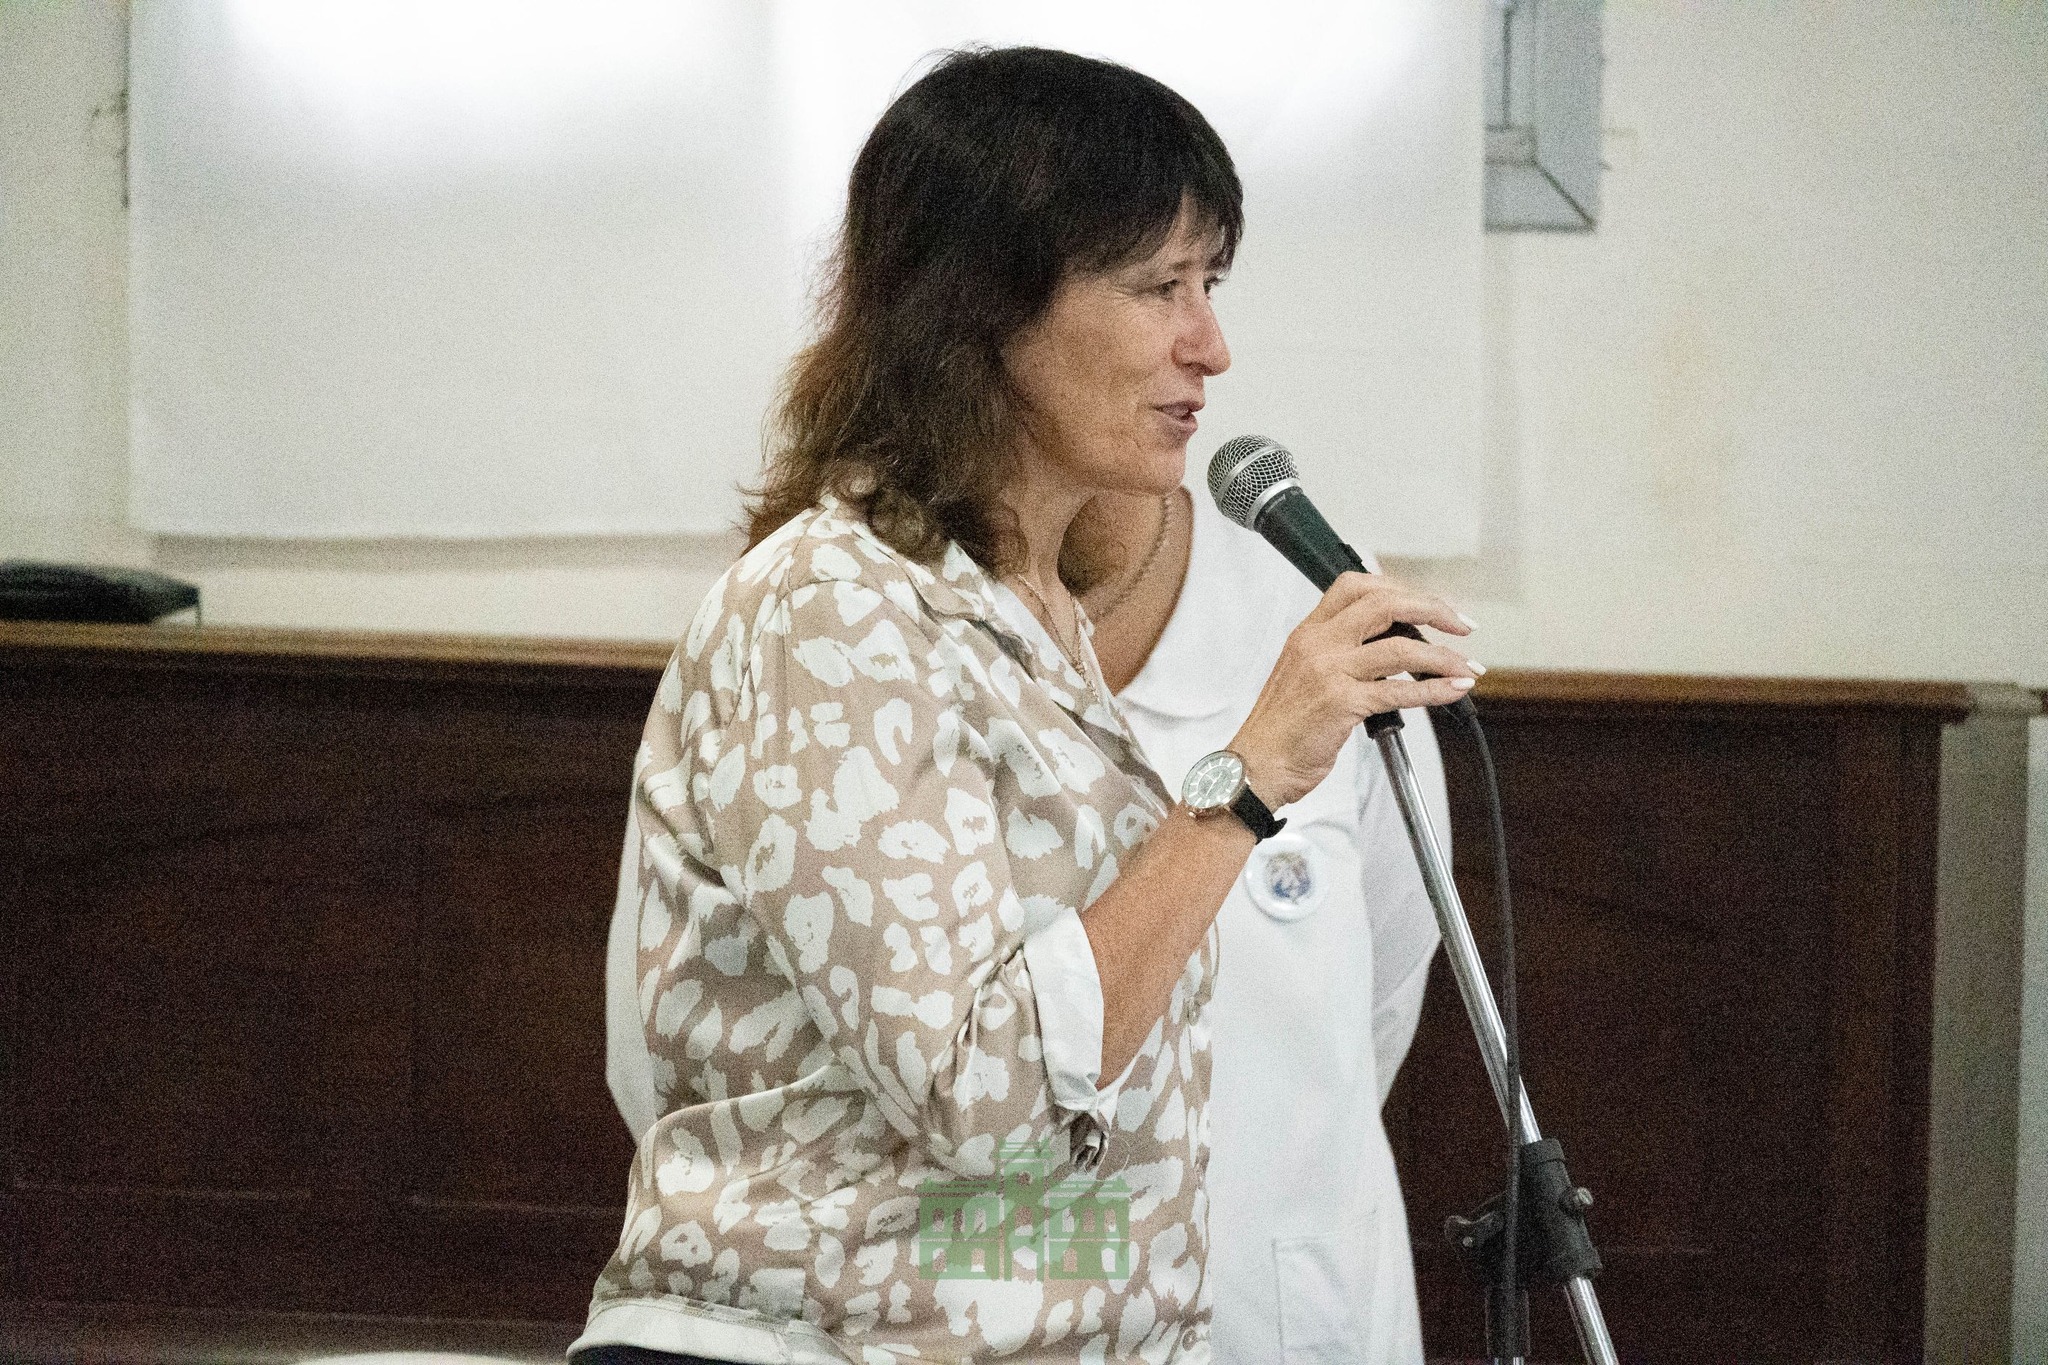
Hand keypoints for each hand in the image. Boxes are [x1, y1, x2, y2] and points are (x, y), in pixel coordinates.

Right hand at [1228, 572, 1477, 808]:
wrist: (1257, 765)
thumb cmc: (1282, 726)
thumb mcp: (1304, 673)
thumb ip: (1338, 652)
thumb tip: (1391, 643)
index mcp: (1309, 631)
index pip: (1356, 585)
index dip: (1399, 587)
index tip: (1427, 603)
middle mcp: (1319, 643)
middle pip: (1386, 603)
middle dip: (1433, 609)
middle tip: (1460, 625)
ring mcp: (1329, 671)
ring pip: (1400, 647)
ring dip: (1444, 656)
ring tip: (1468, 666)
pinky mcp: (1342, 703)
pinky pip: (1400, 690)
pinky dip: (1435, 688)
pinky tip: (1454, 689)